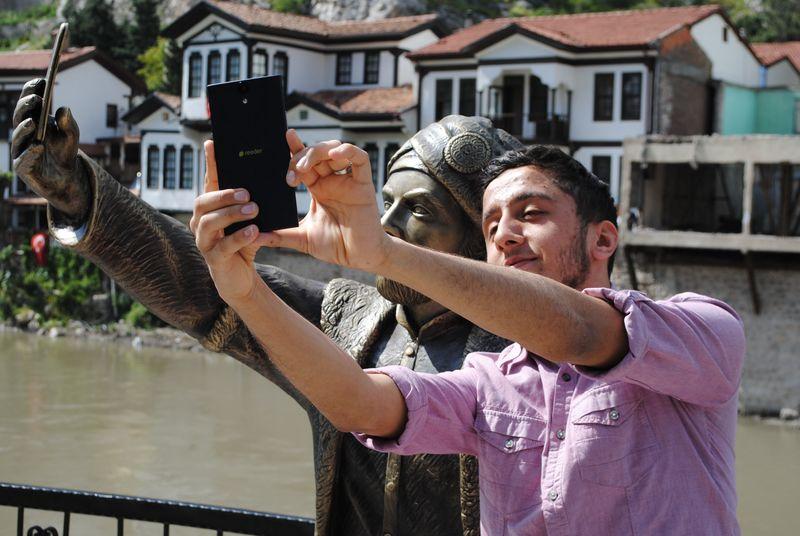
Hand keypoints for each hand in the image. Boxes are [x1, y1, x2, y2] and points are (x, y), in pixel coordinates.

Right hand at [11, 78, 90, 222]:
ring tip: (32, 122)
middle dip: (26, 107)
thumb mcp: (72, 137)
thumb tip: (64, 109)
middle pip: (20, 117)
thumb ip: (69, 124)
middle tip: (36, 99)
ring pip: (18, 138)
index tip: (41, 81)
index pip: (28, 104)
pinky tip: (38, 147)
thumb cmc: (65, 153)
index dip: (31, 91)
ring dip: (24, 128)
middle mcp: (23, 134)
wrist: (67, 179)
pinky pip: (23, 160)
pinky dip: (30, 154)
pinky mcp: (23, 168)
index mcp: (32, 122)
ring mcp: (20, 150)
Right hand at [189, 140, 264, 302]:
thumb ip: (251, 202)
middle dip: (224, 195)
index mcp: (210, 209)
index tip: (212, 143)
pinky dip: (240, 237)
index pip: (209, 182)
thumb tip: (266, 178)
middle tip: (247, 193)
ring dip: (231, 214)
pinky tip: (254, 231)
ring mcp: (204, 242)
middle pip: (203, 202)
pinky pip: (223, 246)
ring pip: (209, 223)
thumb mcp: (249, 220)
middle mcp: (200, 223)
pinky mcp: (214, 259)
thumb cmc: (244, 243)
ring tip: (253, 210)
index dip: (209, 164)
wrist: (241, 278)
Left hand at [265, 135, 390, 271]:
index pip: (303, 163)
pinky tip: (335, 154)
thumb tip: (254, 237)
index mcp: (318, 189)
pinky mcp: (363, 184)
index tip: (281, 142)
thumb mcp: (302, 239)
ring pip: (334, 149)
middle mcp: (332, 181)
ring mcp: (348, 181)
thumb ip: (280, 236)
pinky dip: (347, 151)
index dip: (293, 150)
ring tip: (305, 167)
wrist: (359, 258)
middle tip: (291, 173)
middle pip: (316, 153)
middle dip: (301, 156)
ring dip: (317, 152)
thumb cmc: (336, 247)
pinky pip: (359, 159)